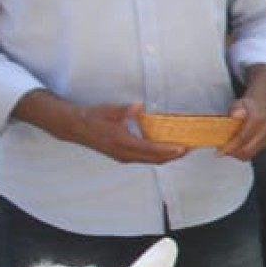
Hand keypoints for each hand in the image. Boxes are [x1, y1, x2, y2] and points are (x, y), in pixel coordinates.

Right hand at [68, 102, 185, 164]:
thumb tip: (139, 105)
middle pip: (155, 160)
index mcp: (123, 143)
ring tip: (182, 150)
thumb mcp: (110, 111)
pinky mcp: (122, 156)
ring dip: (167, 157)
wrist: (75, 127)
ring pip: (150, 161)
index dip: (168, 150)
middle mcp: (125, 154)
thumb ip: (126, 110)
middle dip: (174, 156)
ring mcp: (123, 157)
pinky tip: (165, 150)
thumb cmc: (93, 117)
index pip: (151, 150)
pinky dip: (157, 156)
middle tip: (190, 149)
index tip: (183, 148)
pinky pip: (144, 159)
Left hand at [216, 84, 265, 161]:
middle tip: (221, 151)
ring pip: (249, 154)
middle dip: (232, 153)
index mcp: (257, 120)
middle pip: (246, 150)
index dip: (230, 146)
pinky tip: (235, 148)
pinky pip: (252, 152)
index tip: (218, 152)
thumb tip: (235, 115)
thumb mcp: (240, 103)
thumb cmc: (248, 105)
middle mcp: (264, 131)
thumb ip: (237, 109)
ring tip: (227, 149)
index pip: (242, 138)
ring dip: (236, 154)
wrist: (264, 105)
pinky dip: (242, 153)